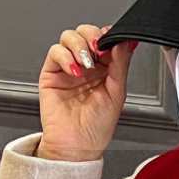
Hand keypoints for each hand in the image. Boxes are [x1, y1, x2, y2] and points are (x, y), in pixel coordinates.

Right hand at [36, 24, 140, 161]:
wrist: (78, 146)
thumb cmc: (97, 127)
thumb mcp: (117, 94)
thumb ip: (121, 65)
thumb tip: (126, 41)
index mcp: (105, 69)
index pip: (105, 40)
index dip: (108, 35)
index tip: (113, 39)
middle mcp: (86, 66)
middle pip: (86, 32)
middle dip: (92, 36)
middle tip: (99, 49)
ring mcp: (68, 67)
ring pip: (69, 36)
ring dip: (79, 45)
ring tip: (87, 65)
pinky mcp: (52, 73)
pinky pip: (55, 52)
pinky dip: (65, 56)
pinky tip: (74, 71)